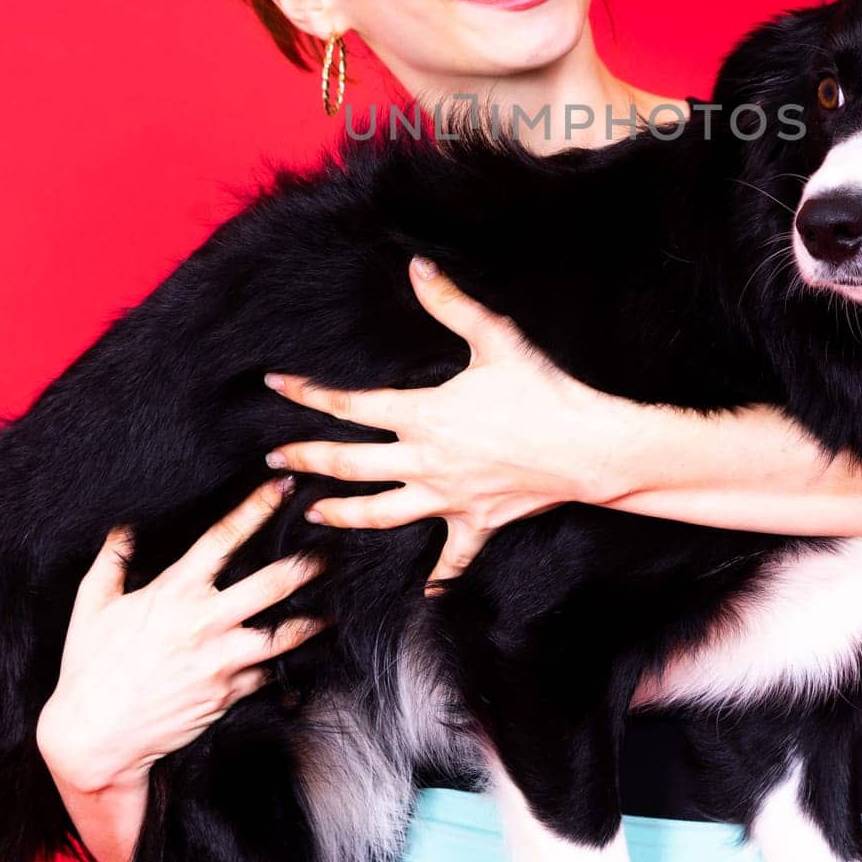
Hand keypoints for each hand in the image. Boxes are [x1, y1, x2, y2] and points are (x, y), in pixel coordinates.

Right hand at [36, 476, 325, 793]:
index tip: (282, 487)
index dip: (257, 507)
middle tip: (332, 549)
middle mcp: (205, 622)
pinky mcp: (227, 695)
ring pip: (283, 634)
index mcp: (175, 592)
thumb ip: (111, 561)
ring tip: (333, 608)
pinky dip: (282, 665)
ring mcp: (221, 661)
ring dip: (311, 620)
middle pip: (272, 584)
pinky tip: (300, 656)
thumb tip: (123, 528)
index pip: (224, 538)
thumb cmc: (88, 668)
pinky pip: (266, 675)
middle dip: (306, 564)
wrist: (93, 740)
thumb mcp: (91, 606)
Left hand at [264, 257, 639, 588]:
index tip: (277, 386)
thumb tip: (416, 266)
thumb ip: (449, 302)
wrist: (586, 448)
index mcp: (424, 415)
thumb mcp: (494, 337)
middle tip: (275, 459)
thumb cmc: (541, 391)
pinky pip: (453, 560)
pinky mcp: (476, 524)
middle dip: (308, 458)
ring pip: (382, 514)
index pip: (352, 405)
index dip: (310, 394)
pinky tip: (426, 595)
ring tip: (315, 512)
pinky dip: (439, 579)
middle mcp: (425, 462)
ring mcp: (448, 498)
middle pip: (351, 464)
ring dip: (344, 513)